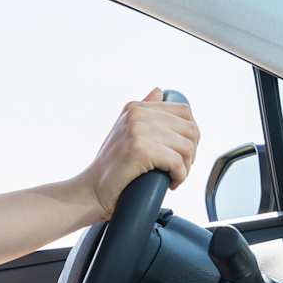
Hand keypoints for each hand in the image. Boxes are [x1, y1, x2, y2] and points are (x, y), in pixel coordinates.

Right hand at [73, 87, 200, 221]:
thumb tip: (159, 91)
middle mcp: (137, 115)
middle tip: (180, 168)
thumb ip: (143, 110)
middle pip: (189, 129)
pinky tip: (172, 182)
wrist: (91, 190)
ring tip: (175, 176)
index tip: (183, 152)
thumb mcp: (125, 131)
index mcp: (135, 108)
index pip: (184, 111)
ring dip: (186, 166)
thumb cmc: (110, 166)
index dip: (191, 134)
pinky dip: (180, 176)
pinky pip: (177, 162)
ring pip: (186, 147)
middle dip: (191, 152)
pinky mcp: (140, 151)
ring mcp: (138, 131)